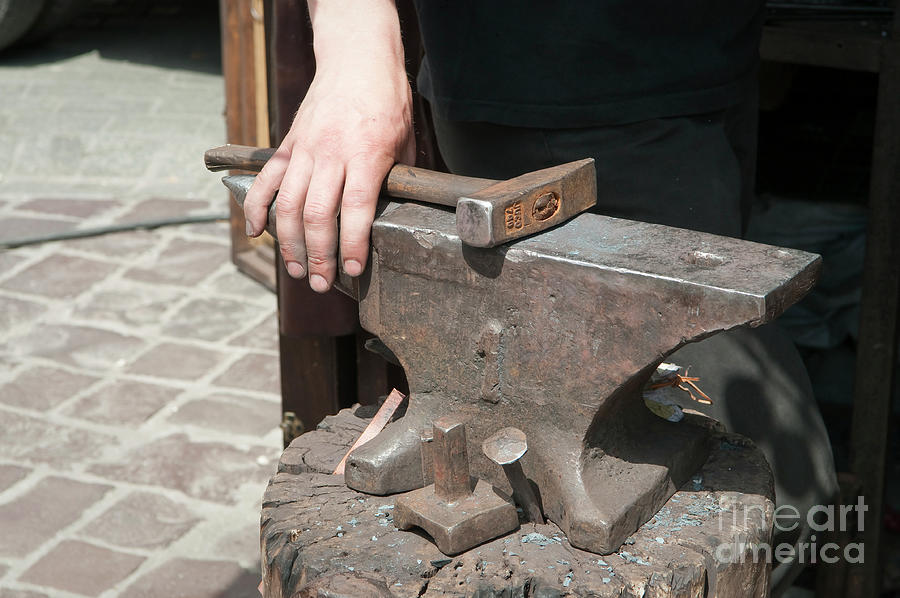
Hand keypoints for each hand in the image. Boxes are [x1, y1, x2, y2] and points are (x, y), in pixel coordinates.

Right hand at [242, 1, 414, 292]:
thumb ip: (395, 180)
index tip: (352, 271)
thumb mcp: (404, 141)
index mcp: (366, 154)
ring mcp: (305, 149)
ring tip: (298, 270)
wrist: (357, 59)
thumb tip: (394, 217)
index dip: (352, 245)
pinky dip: (256, 208)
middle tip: (321, 283)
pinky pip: (266, 181)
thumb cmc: (387, 101)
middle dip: (319, 255)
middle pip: (318, 214)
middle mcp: (331, 153)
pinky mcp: (288, 145)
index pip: (356, 210)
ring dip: (290, 243)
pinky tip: (256, 233)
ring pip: (289, 204)